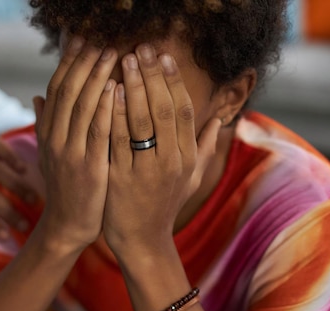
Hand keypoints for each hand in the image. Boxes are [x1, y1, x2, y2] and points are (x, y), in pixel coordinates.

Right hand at [32, 36, 117, 252]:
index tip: (81, 40)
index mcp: (47, 134)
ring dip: (97, 77)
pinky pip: (98, 132)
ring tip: (112, 54)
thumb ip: (44, 125)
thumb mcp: (49, 154)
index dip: (67, 62)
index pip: (55, 89)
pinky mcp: (89, 168)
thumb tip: (36, 96)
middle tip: (100, 40)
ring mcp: (70, 154)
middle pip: (67, 92)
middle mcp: (55, 140)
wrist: (66, 225)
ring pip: (82, 107)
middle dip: (84, 63)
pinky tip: (116, 88)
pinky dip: (106, 108)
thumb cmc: (65, 187)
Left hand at [103, 45, 220, 253]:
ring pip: (143, 121)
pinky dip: (115, 114)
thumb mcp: (192, 178)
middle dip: (152, 75)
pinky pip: (119, 141)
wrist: (142, 242)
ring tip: (124, 61)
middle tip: (140, 49)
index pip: (185, 110)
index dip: (173, 81)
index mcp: (188, 157)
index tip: (162, 58)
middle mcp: (172, 162)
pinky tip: (109, 93)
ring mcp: (148, 171)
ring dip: (133, 87)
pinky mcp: (122, 179)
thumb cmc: (164, 205)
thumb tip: (221, 119)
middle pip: (165, 109)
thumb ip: (205, 148)